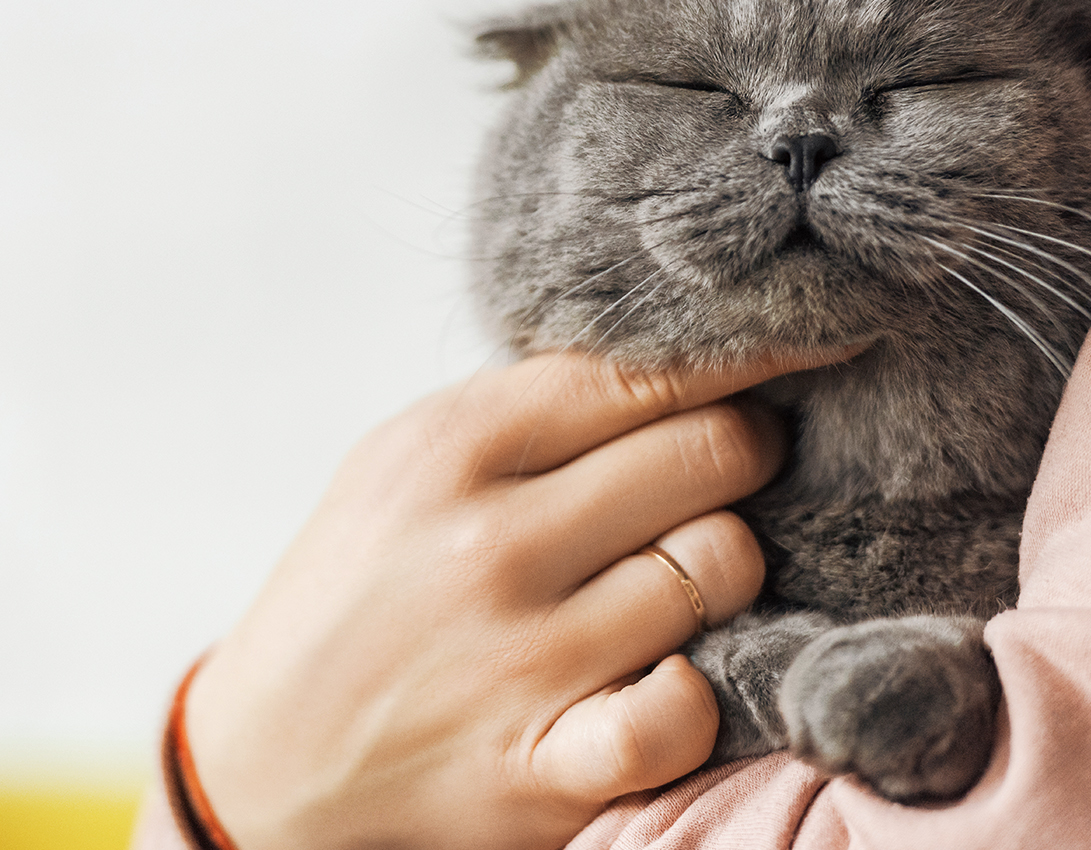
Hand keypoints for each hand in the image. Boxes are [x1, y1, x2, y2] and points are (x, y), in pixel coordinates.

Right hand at [183, 349, 846, 849]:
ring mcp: (520, 659)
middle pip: (711, 454)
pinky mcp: (541, 766)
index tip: (807, 342)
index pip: (649, 370)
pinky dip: (694, 691)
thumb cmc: (360, 585)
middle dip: (748, 451)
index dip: (749, 354)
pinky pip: (682, 710)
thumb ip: (531, 407)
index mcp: (453, 444)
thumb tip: (684, 358)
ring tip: (682, 573)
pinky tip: (665, 674)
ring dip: (723, 568)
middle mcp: (489, 542)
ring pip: (720, 566)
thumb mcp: (407, 460)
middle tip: (737, 464)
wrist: (264, 759)